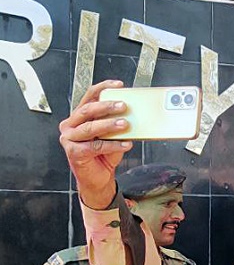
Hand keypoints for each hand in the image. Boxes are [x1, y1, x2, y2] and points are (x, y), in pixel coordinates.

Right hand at [59, 80, 133, 208]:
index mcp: (79, 117)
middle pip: (87, 110)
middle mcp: (71, 125)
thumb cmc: (104, 155)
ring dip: (109, 125)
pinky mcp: (74, 152)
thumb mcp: (113, 135)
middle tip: (123, 105)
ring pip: (90, 128)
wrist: (98, 178)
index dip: (102, 88)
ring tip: (125, 124)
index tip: (118, 85)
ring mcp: (70, 139)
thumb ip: (117, 124)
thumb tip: (133, 115)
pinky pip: (95, 146)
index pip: (89, 97)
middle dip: (106, 106)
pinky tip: (126, 144)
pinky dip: (112, 145)